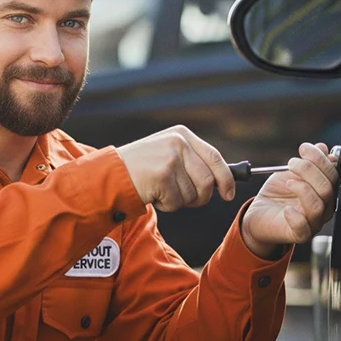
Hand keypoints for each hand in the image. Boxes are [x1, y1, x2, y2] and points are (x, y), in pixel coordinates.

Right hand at [116, 125, 234, 212]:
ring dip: (179, 201)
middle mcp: (178, 143)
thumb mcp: (167, 152)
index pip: (215, 157)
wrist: (111, 173)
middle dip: (200, 197)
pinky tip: (153, 194)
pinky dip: (166, 205)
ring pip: (193, 194)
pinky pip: (177, 202)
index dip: (226, 178)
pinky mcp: (162, 176)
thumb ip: (192, 160)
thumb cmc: (141, 167)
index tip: (229, 193)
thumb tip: (224, 180)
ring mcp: (170, 159)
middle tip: (185, 199)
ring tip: (161, 190)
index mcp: (182, 134)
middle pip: (207, 181)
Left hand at [242, 143, 337, 257]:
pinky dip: (295, 216)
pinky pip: (303, 227)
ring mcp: (313, 222)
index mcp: (326, 190)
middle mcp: (324, 207)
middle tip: (292, 163)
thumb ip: (307, 162)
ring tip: (288, 182)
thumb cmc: (277, 193)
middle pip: (327, 188)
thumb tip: (322, 147)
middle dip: (309, 170)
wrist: (258, 213)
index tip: (304, 148)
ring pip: (318, 206)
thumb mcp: (289, 172)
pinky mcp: (300, 234)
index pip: (333, 174)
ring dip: (303, 189)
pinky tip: (286, 209)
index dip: (321, 159)